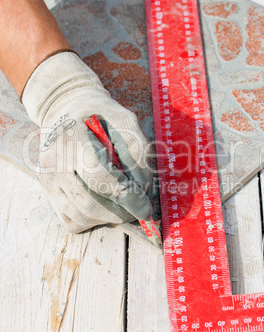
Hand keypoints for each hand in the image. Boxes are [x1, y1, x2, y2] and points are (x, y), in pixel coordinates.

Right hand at [22, 51, 152, 232]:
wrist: (66, 110)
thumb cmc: (99, 114)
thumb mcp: (124, 120)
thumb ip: (137, 150)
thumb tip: (145, 188)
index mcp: (72, 137)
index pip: (99, 176)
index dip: (127, 197)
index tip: (146, 210)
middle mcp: (54, 161)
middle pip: (90, 203)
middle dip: (122, 212)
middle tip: (140, 208)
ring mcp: (48, 179)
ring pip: (82, 216)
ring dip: (111, 218)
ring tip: (126, 205)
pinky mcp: (48, 192)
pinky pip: (72, 221)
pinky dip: (95, 221)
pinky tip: (106, 206)